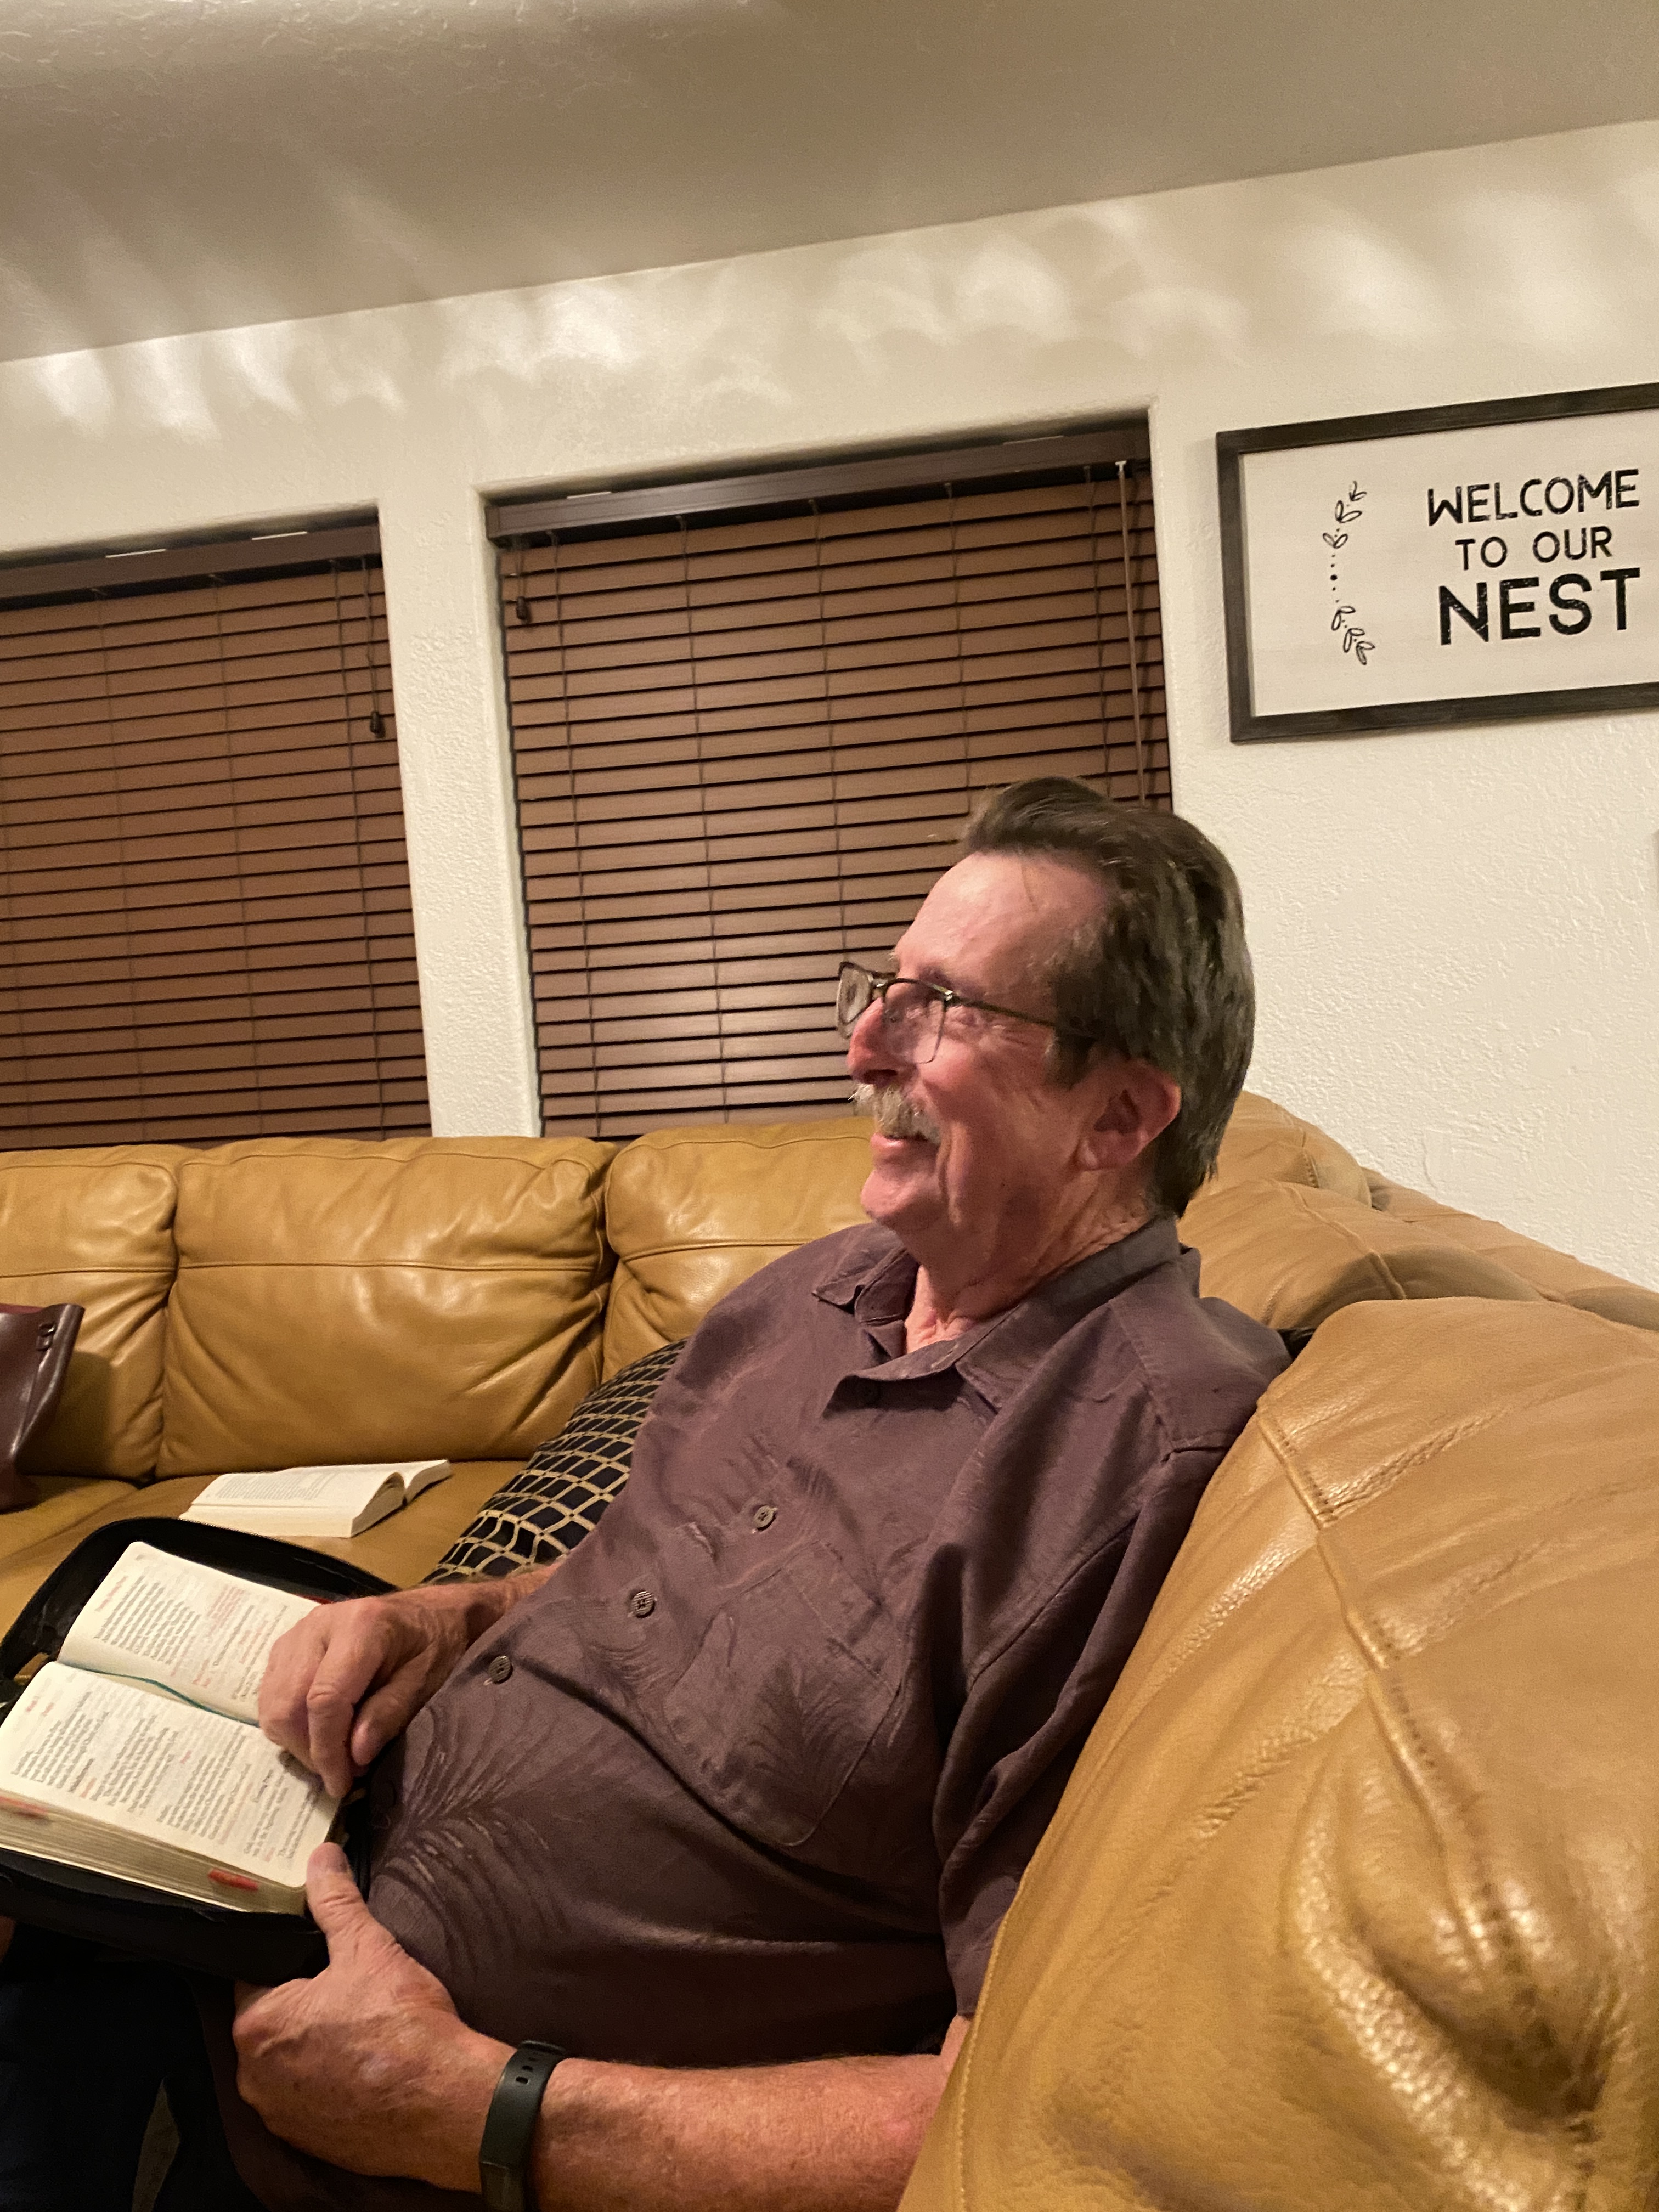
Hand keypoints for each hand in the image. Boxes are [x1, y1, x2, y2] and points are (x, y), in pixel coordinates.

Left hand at [233, 1843, 503, 2188]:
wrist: (442, 2103)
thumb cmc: (399, 2023)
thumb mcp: (367, 1947)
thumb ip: (335, 1901)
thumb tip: (321, 1856)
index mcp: (256, 2027)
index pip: (256, 1975)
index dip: (289, 1956)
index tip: (317, 1950)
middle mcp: (255, 2078)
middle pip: (273, 2022)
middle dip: (304, 2002)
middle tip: (346, 1983)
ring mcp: (281, 2116)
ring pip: (290, 2063)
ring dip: (316, 2044)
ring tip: (360, 2022)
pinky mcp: (311, 2142)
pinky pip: (310, 2099)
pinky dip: (331, 2081)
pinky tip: (365, 2062)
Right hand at [257, 1580, 505, 1797]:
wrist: (429, 1614)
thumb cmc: (434, 1645)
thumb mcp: (426, 1680)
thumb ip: (389, 1714)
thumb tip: (355, 1756)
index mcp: (359, 1626)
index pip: (324, 1699)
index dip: (327, 1750)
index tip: (341, 1785)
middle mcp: (318, 1625)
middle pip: (289, 1704)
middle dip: (309, 1751)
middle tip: (342, 1774)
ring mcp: (297, 1634)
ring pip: (272, 1704)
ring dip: (296, 1741)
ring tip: (333, 1754)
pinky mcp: (286, 1646)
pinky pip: (270, 1696)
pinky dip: (289, 1724)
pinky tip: (319, 1732)